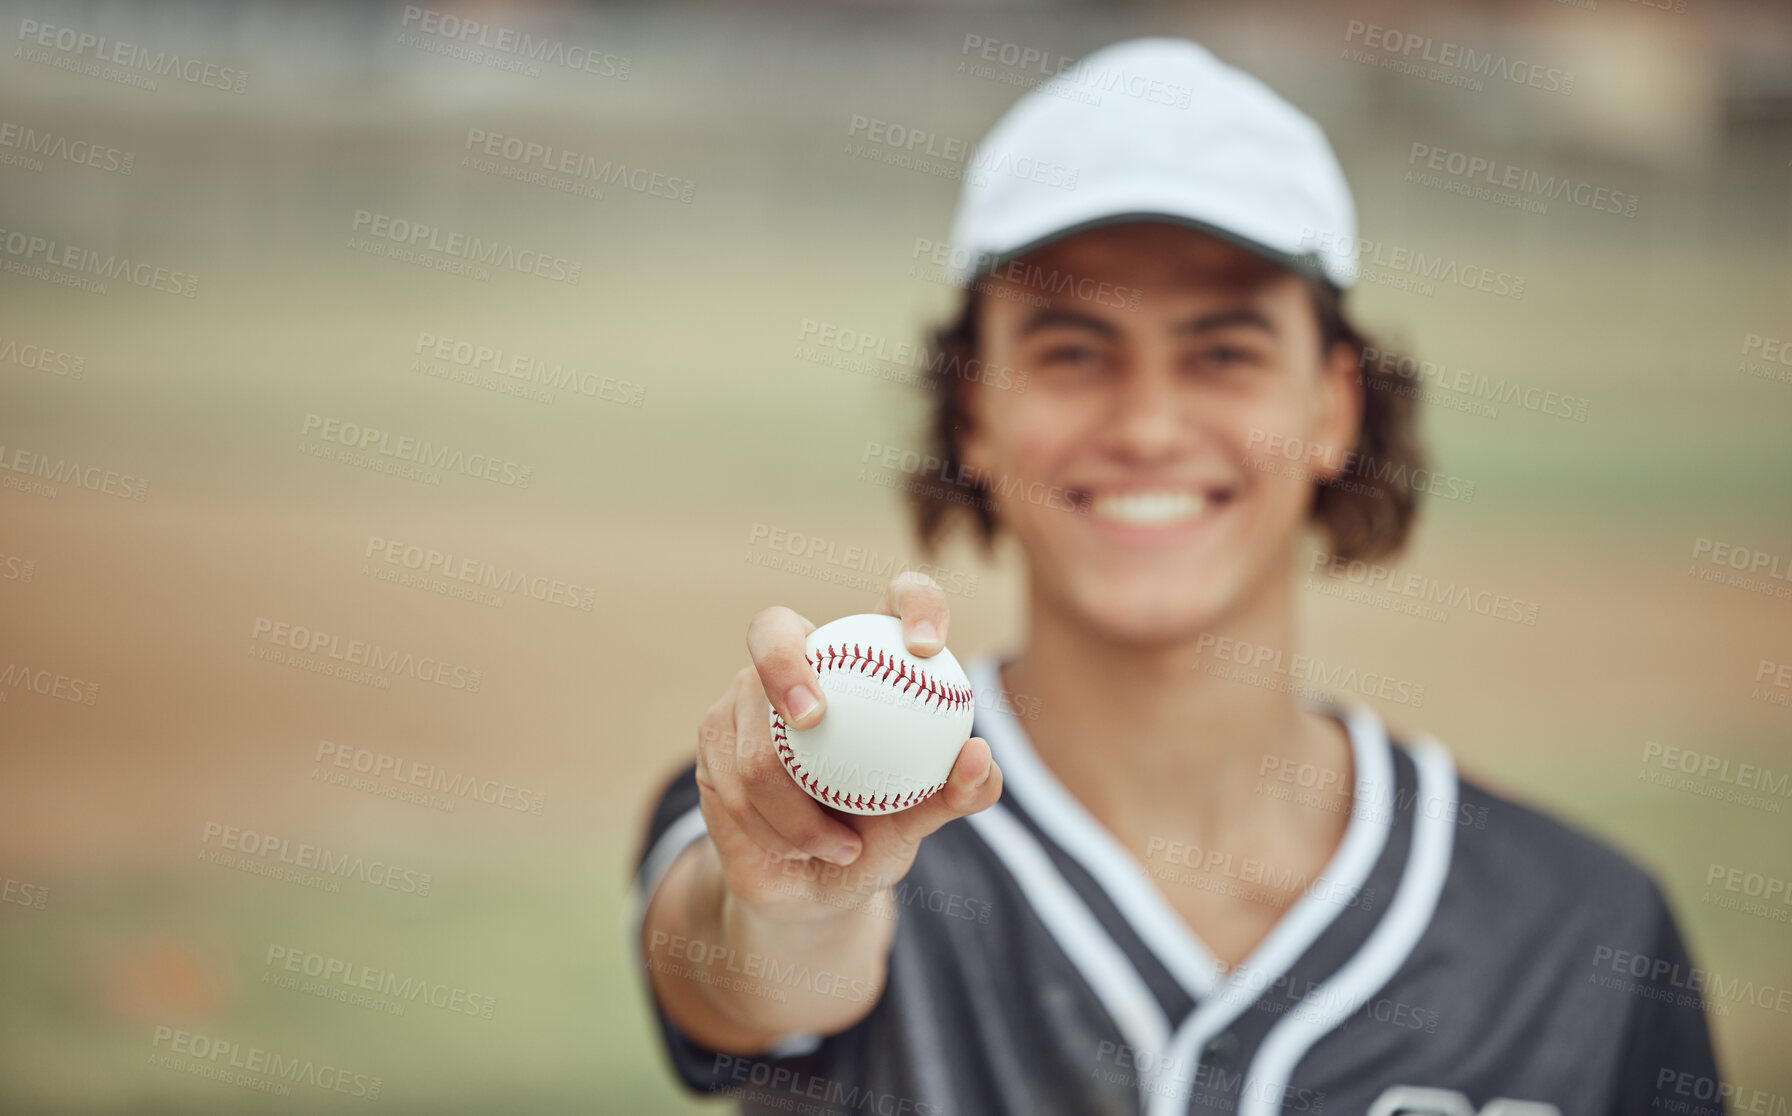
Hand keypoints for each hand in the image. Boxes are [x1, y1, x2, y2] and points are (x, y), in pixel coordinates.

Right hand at [694, 572, 1002, 923]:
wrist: (810, 882)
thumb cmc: (877, 834)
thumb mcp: (924, 818)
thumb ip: (959, 791)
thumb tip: (978, 756)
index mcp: (869, 656)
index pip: (899, 597)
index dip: (915, 603)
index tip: (927, 649)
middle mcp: (803, 659)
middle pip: (774, 628)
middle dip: (783, 665)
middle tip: (812, 718)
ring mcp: (747, 695)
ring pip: (756, 741)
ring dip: (798, 811)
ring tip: (843, 846)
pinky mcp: (714, 736)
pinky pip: (736, 783)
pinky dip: (776, 830)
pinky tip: (801, 852)